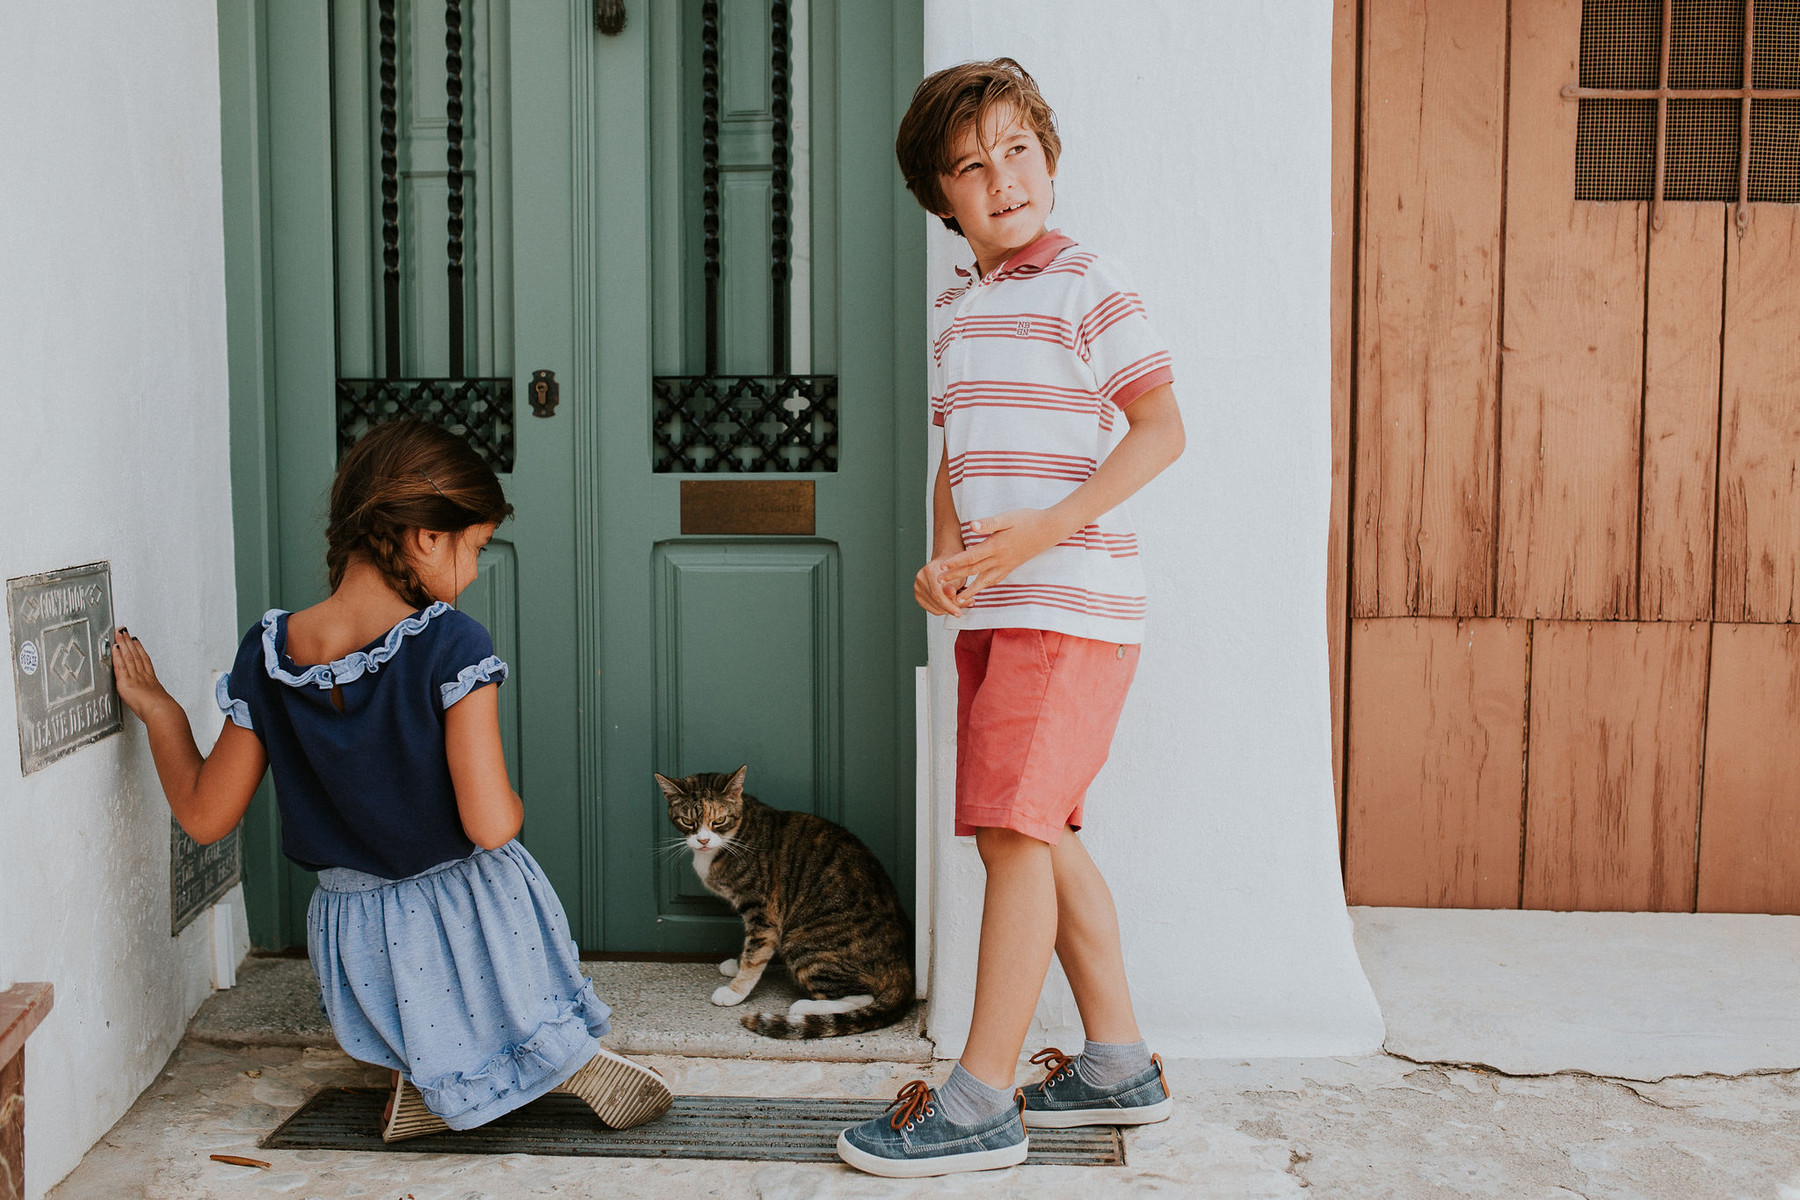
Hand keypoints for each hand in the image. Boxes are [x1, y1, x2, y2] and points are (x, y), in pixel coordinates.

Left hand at [111, 628, 178, 723]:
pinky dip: (118, 656)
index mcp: (151, 680)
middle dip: (129, 641)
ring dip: (123, 643)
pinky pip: (120, 666)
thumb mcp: (161, 703)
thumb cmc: (162, 710)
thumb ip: (157, 700)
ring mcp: (135, 677)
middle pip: (135, 655)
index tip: (136, 641)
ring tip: (119, 633)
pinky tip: (115, 647)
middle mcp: (143, 676)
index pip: (144, 660)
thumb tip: (162, 706)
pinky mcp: (126, 682)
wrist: (160, 711)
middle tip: (124, 630)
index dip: (140, 649)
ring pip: (129, 656)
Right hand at [914, 551, 968, 616]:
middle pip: (936, 602)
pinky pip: (932, 609)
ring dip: (948, 609)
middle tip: (964, 605)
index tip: (958, 612)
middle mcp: (921, 579)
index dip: (949, 606)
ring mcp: (918, 588)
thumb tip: (951, 594)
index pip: (938, 595)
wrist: (945, 563)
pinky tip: (950, 604)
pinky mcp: (918, 595)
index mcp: (929, 571)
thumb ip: (954, 585)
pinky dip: (942, 609)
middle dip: (952, 608)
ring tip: (958, 603)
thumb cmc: (953, 568)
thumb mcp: (958, 575)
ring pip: (934, 608)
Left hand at [940, 508, 1069, 607]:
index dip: (956, 562)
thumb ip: (989, 523)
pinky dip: (984, 587)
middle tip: (940, 583)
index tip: (942, 566)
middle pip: (974, 570)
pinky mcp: (1011, 567)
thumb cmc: (1028, 520)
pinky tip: (979, 589)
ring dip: (970, 590)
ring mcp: (1006, 565)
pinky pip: (995, 580)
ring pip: (984, 581)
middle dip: (956, 577)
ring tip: (958, 599)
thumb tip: (972, 526)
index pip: (971, 556)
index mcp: (996, 546)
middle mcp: (1000, 559)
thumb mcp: (1008, 517)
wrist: (1049, 530)